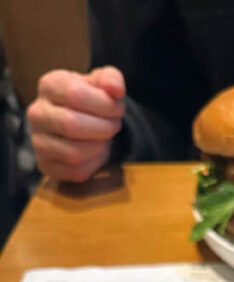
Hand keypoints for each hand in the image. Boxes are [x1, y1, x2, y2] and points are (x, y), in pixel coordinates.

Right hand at [27, 66, 125, 182]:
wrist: (79, 122)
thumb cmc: (90, 100)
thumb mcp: (101, 83)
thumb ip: (111, 79)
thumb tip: (116, 89)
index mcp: (49, 85)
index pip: (74, 93)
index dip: (104, 104)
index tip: (118, 108)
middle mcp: (37, 113)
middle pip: (71, 124)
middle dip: (104, 128)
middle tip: (114, 126)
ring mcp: (38, 141)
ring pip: (73, 152)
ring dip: (99, 147)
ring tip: (105, 138)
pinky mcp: (46, 165)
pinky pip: (76, 172)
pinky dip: (94, 164)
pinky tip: (97, 153)